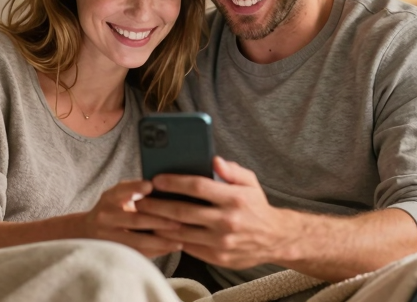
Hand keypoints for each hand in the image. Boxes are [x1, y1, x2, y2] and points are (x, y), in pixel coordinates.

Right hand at [82, 180, 183, 258]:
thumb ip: (134, 189)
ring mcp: (107, 237)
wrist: (86, 231)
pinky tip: (170, 248)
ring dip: (160, 242)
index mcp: (109, 198)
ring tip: (179, 240)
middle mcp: (105, 217)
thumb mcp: (117, 195)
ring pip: (137, 241)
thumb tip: (163, 185)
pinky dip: (155, 252)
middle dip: (159, 221)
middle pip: (135, 220)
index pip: (121, 190)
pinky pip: (137, 254)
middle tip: (180, 222)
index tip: (150, 185)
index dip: (135, 187)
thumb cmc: (112, 208)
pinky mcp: (112, 252)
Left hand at [136, 157, 293, 269]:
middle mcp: (227, 220)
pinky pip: (189, 247)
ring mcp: (221, 241)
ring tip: (145, 215)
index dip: (174, 182)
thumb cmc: (256, 206)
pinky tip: (160, 230)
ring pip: (182, 232)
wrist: (275, 239)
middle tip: (141, 200)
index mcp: (234, 198)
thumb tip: (214, 160)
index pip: (198, 187)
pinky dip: (172, 238)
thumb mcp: (250, 182)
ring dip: (160, 224)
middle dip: (158, 205)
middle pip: (183, 212)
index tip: (157, 179)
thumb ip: (232, 170)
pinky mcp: (218, 256)